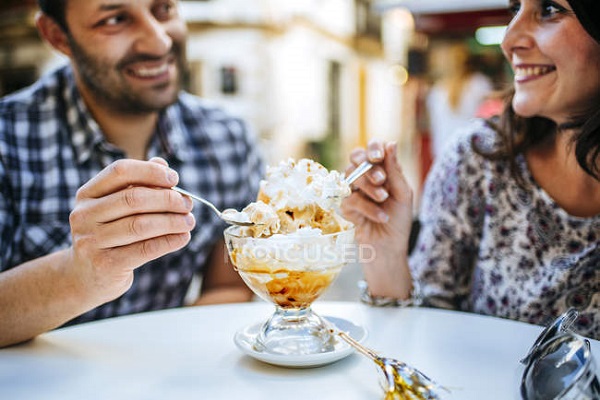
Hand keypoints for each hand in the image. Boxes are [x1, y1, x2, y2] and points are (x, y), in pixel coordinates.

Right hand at [67, 157, 194, 303]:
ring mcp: (91, 241)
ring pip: (141, 225)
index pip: (120, 171)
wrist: (86, 277)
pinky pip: (145, 249)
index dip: (151, 172)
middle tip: (188, 204)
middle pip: (134, 198)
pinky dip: (169, 241)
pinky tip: (183, 237)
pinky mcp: (106, 264)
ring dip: (172, 221)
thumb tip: (162, 164)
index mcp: (87, 194)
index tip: (175, 179)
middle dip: (168, 199)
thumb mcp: (118, 208)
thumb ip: (138, 184)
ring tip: (189, 221)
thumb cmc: (110, 235)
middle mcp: (84, 215)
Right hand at [341, 141, 413, 297]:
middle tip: (381, 179)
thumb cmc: (399, 220)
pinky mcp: (345, 206)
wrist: (390, 247)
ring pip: (351, 175)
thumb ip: (395, 170)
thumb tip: (391, 143)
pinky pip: (351, 199)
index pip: (372, 149)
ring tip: (384, 198)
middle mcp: (365, 177)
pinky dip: (368, 207)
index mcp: (380, 170)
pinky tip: (381, 217)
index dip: (373, 148)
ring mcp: (353, 190)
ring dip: (369, 187)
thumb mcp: (403, 194)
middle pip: (356, 157)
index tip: (379, 156)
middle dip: (368, 166)